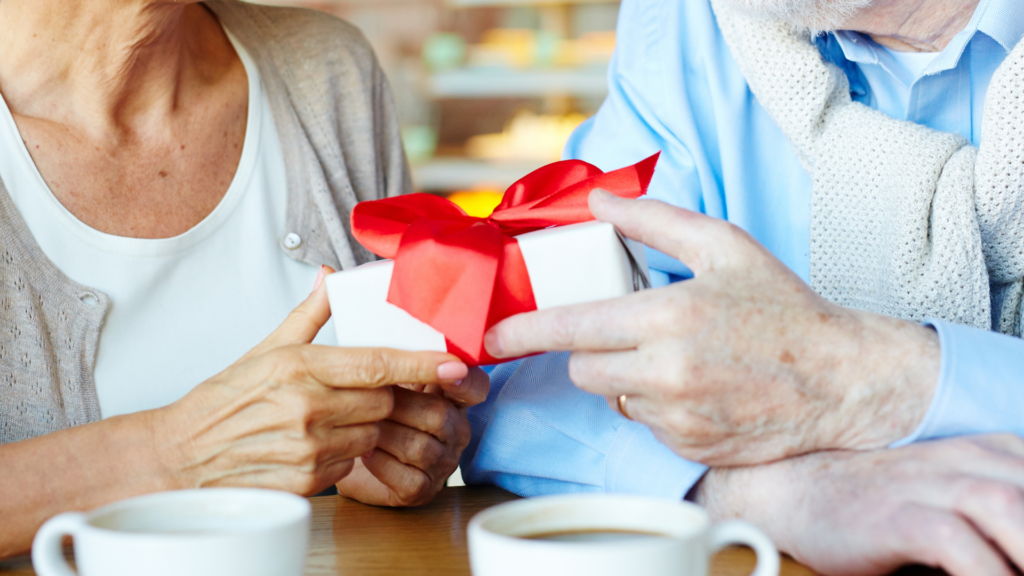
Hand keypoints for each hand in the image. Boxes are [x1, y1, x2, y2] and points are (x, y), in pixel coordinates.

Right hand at [155, 266, 469, 495]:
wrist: (182, 455)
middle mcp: (309, 407)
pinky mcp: (308, 480)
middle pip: (385, 402)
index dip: (423, 365)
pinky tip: (316, 445)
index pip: (379, 363)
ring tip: (328, 419)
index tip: (455, 364)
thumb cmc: (225, 400)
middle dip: (383, 398)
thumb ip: (308, 314)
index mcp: (301, 367)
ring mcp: (310, 447)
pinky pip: (352, 464)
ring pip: (373, 435)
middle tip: (359, 394)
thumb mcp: (265, 349)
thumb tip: (329, 275)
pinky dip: (345, 455)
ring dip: (364, 428)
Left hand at [334, 368, 488, 505]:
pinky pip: (409, 477)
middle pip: (439, 415)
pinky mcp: (422, 490)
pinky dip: (381, 463)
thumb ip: (398, 358)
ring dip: (385, 434)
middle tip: (365, 397)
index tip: (446, 370)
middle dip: (399, 405)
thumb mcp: (383, 377)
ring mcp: (442, 462)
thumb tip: (387, 326)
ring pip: (421, 447)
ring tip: (359, 423)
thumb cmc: (366, 409)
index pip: (475, 387)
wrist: (344, 452)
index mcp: (452, 398)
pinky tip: (363, 451)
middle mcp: (455, 431)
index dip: (465, 380)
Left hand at [484, 190, 940, 465]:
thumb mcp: (725, 246)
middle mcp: (666, 372)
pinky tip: (699, 388)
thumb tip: (600, 201)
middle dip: (590, 351)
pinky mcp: (690, 447)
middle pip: (581, 369)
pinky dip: (657, 407)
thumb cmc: (784, 307)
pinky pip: (646, 425)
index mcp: (667, 317)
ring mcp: (677, 417)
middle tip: (631, 333)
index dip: (523, 332)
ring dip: (628, 379)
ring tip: (681, 359)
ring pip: (612, 398)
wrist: (843, 381)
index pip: (571, 328)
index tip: (492, 336)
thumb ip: (655, 221)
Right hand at [695, 434, 1023, 575]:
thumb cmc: (868, 506)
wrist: (787, 491)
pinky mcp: (893, 514)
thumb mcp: (942, 492)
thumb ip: (992, 514)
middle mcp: (961, 461)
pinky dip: (984, 572)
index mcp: (983, 453)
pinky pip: (952, 540)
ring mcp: (925, 483)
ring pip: (1008, 505)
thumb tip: (1013, 551)